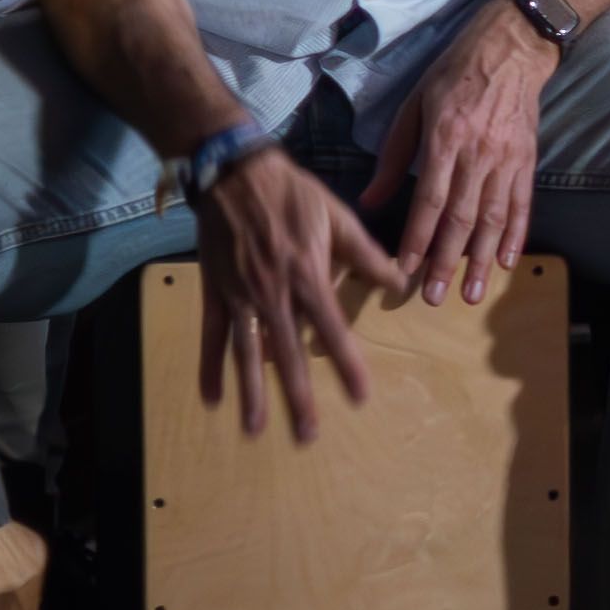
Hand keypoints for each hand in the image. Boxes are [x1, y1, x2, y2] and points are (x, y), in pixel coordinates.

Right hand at [193, 140, 395, 443]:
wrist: (234, 173)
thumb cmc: (292, 194)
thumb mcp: (337, 218)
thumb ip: (367, 255)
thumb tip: (400, 281)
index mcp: (308, 276)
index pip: (332, 330)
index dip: (346, 365)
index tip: (359, 397)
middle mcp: (274, 294)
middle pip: (287, 355)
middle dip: (297, 398)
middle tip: (306, 435)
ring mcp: (241, 296)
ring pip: (247, 355)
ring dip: (252, 395)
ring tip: (255, 431)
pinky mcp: (215, 293)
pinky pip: (213, 337)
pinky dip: (210, 368)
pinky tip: (211, 400)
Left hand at [361, 2, 553, 307]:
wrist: (512, 50)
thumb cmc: (455, 73)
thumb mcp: (413, 105)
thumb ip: (394, 156)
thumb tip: (370, 199)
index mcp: (445, 138)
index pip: (429, 200)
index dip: (416, 238)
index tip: (403, 269)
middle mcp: (478, 154)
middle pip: (462, 219)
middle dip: (446, 262)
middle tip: (434, 297)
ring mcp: (507, 160)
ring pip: (494, 219)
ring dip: (482, 260)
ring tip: (473, 294)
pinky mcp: (527, 161)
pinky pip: (522, 205)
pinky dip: (516, 235)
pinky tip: (507, 261)